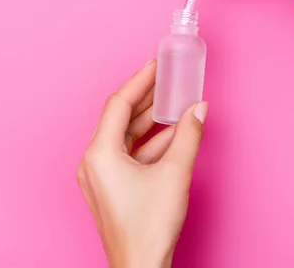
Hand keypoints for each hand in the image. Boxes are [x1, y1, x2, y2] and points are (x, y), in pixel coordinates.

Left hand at [77, 60, 207, 267]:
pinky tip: (172, 135)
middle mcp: (94, 162)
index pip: (119, 104)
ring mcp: (100, 176)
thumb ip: (189, 136)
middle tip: (166, 80)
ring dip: (150, 122)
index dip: (140, 81)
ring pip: (125, 137)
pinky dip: (149, 144)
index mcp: (100, 154)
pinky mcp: (110, 188)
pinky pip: (128, 155)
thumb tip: (199, 109)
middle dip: (146, 99)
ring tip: (174, 103)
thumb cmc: (150, 227)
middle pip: (120, 118)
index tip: (156, 66)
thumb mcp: (175, 174)